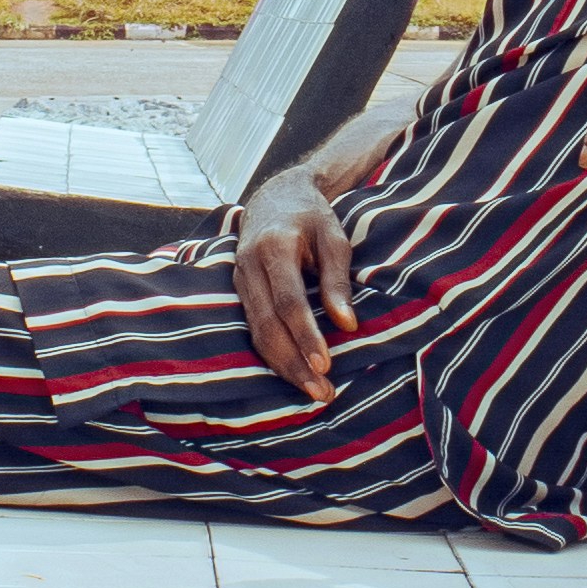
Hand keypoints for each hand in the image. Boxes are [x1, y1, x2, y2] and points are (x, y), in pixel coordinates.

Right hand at [234, 165, 357, 400]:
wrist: (275, 196)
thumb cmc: (312, 217)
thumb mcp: (334, 239)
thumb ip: (337, 281)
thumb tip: (347, 325)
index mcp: (274, 247)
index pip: (288, 301)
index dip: (305, 335)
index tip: (325, 364)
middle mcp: (249, 265)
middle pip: (268, 325)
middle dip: (294, 362)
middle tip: (322, 391)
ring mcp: (240, 279)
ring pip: (257, 333)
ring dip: (283, 366)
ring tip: (312, 390)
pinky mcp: (240, 291)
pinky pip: (254, 329)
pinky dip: (273, 355)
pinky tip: (293, 373)